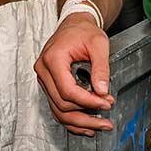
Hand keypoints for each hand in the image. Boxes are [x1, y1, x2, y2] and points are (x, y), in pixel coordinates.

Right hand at [35, 13, 114, 134]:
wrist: (74, 24)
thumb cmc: (84, 31)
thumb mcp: (99, 43)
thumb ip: (101, 67)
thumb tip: (102, 90)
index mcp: (53, 59)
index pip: (67, 90)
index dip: (88, 101)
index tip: (106, 103)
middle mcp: (44, 71)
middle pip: (62, 105)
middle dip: (87, 115)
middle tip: (106, 119)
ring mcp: (44, 80)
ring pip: (58, 111)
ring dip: (80, 122)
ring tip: (100, 125)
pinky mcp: (49, 86)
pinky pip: (57, 108)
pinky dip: (71, 120)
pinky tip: (86, 126)